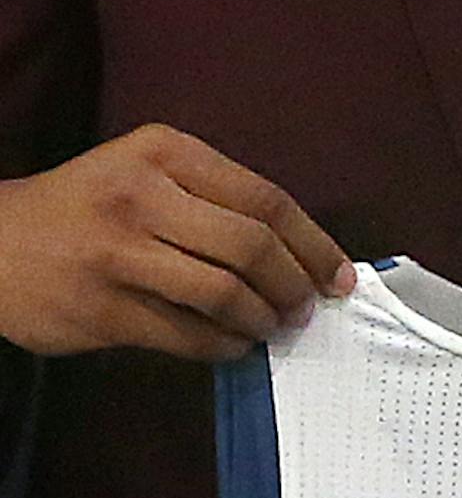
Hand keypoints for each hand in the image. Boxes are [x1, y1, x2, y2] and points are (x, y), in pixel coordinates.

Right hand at [0, 125, 354, 360]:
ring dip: (262, 320)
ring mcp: (117, 254)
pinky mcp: (102, 308)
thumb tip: (301, 253)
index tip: (339, 275)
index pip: (266, 199)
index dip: (314, 244)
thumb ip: (213, 199)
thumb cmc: (86, 207)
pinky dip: (224, 346)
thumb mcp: (144, 172)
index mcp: (163, 151)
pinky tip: (233, 345)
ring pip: (224, 293)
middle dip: (295, 285)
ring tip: (272, 327)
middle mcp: (141, 195)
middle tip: (306, 308)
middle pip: (253, 246)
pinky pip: (187, 335)